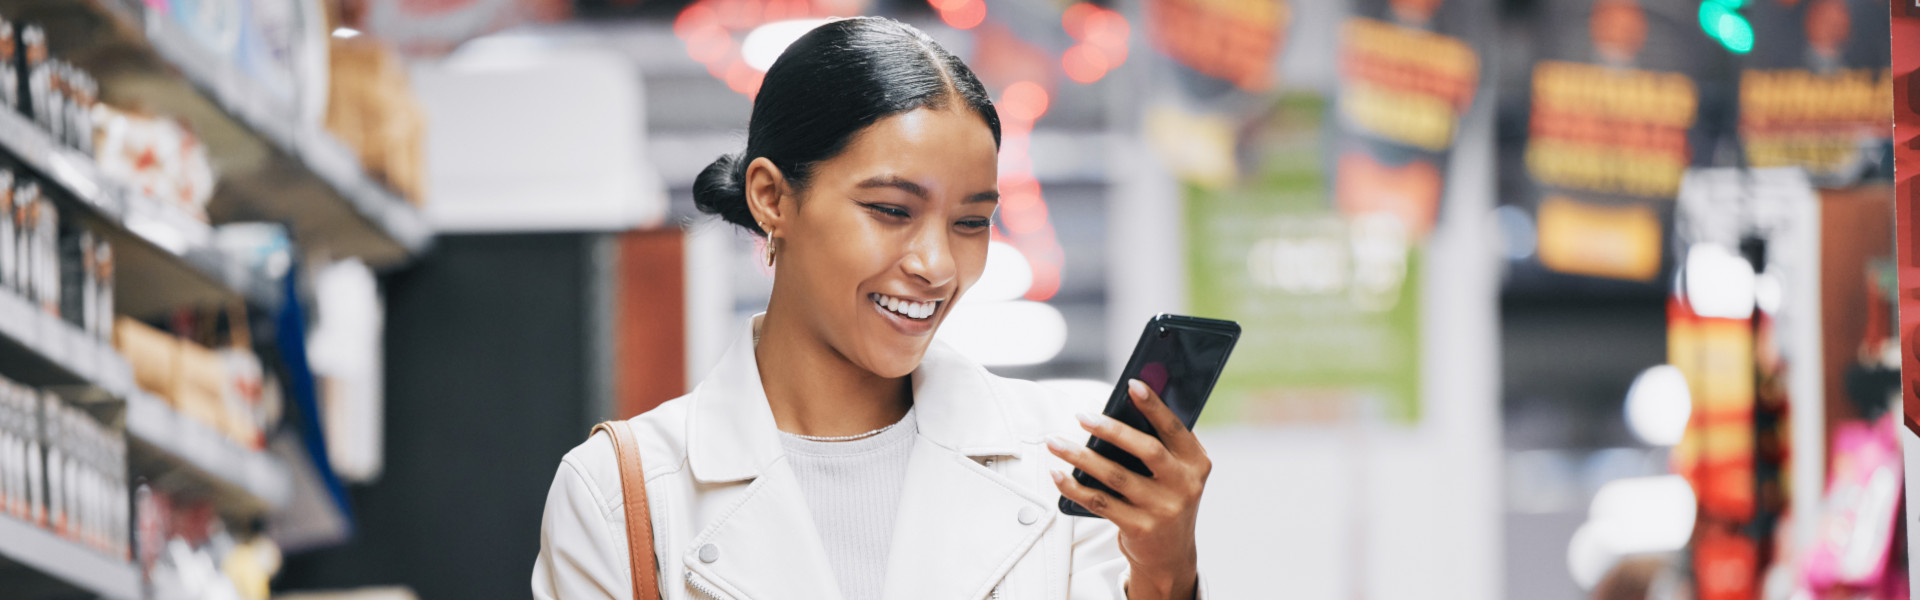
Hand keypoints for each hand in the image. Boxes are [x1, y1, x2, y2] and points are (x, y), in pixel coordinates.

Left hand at [1047, 379, 1208, 599]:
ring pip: (1115, 476)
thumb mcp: (1175, 472)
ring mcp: (1163, 509)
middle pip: (1145, 450)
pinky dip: (1074, 487)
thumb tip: (1120, 409)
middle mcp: (1184, 485)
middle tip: (1080, 415)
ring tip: (1055, 442)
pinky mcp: (1140, 528)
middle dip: (1111, 429)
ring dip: (1080, 456)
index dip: (1154, 405)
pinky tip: (1057, 473)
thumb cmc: (1166, 498)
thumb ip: (1158, 444)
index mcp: (1196, 463)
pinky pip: (1100, 502)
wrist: (1171, 555)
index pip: (1174, 428)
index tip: (1132, 384)